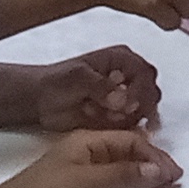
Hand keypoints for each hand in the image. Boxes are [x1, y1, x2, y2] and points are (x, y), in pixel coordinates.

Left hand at [0, 129, 178, 187]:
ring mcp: (81, 175)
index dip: (154, 156)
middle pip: (128, 157)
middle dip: (149, 170)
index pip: (131, 142)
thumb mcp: (87, 182)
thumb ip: (124, 174)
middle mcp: (87, 154)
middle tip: (171, 185)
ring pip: (118, 177)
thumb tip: (158, 170)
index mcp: (88, 141)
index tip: (174, 174)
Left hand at [30, 46, 161, 129]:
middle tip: (120, 115)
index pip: (145, 74)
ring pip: (142, 112)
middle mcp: (128, 78)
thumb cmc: (57, 82)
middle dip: (138, 107)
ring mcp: (124, 98)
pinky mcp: (118, 117)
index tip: (129, 105)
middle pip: (150, 93)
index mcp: (122, 60)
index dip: (141, 90)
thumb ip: (101, 86)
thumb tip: (121, 100)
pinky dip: (117, 127)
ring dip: (125, 118)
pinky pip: (129, 126)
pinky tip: (97, 121)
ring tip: (100, 116)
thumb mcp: (78, 77)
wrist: (38, 101)